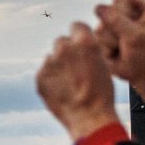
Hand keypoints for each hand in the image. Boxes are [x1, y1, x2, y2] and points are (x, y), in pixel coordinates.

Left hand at [36, 25, 117, 143]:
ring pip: (51, 57)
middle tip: (75, 67)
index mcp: (84, 42)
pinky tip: (61, 90)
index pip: (76, 25)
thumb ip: (89, 48)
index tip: (79, 45)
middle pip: (61, 41)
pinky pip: (44, 72)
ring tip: (69, 83)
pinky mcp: (40, 77)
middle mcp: (64, 49)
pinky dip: (50, 78)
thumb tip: (81, 42)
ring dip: (58, 65)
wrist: (89, 118)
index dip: (79, 36)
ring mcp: (50, 63)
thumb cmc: (100, 94)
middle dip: (67, 51)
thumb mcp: (104, 64)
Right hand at [91, 0, 144, 121]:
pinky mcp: (103, 42)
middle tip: (129, 41)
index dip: (123, 13)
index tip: (134, 25)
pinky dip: (106, 50)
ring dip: (111, 42)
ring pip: (99, 29)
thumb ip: (116, 20)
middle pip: (106, 13)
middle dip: (115, 29)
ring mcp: (111, 28)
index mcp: (136, 6)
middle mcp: (122, 15)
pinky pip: (96, 42)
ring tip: (123, 49)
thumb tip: (97, 7)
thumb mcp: (134, 36)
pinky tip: (116, 55)